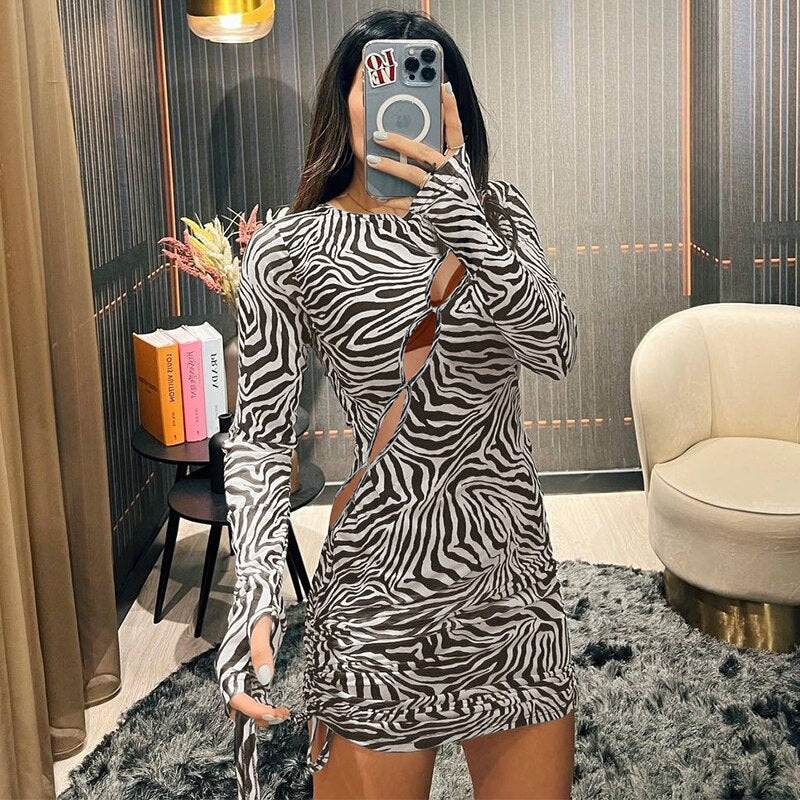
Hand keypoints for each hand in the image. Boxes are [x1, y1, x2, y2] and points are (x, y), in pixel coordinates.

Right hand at [227, 614, 290, 730]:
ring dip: (262, 713)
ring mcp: (240, 673)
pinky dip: (265, 705)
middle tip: (281, 716)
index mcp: (227, 665)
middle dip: (257, 716)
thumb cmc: (258, 609)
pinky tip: (280, 707)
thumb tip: (265, 679)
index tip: (272, 714)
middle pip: (238, 706)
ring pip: (246, 704)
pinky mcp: (251, 671)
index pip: (236, 697)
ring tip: (284, 713)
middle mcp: (231, 672)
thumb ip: (261, 652)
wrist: (258, 596)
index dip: (252, 710)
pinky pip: (254, 696)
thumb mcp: (261, 628)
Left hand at [366, 81, 465, 212]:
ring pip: (412, 174)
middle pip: (424, 152)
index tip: (443, 86)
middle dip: (400, 141)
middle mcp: (452, 174)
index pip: (456, 130)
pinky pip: (407, 202)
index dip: (451, 109)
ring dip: (391, 166)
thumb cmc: (458, 197)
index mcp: (460, 160)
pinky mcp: (429, 209)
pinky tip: (378, 194)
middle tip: (379, 133)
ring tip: (372, 158)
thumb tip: (425, 127)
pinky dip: (392, 199)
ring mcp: (440, 191)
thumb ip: (443, 150)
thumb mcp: (457, 171)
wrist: (468, 229)